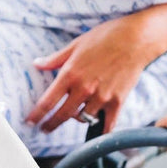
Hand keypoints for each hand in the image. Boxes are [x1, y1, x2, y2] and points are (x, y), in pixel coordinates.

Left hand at [25, 15, 156, 133]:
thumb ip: (55, 59)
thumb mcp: (76, 45)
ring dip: (77, 119)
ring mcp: (101, 97)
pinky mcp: (118, 101)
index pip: (47, 102)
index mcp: (70, 74)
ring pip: (83, 119)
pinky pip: (107, 124)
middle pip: (62, 115)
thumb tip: (36, 64)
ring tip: (75, 116)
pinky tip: (98, 130)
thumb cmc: (106, 37)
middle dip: (50, 125)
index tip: (30, 122)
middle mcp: (84, 89)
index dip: (36, 115)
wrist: (137, 38)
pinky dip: (102, 130)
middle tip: (45, 129)